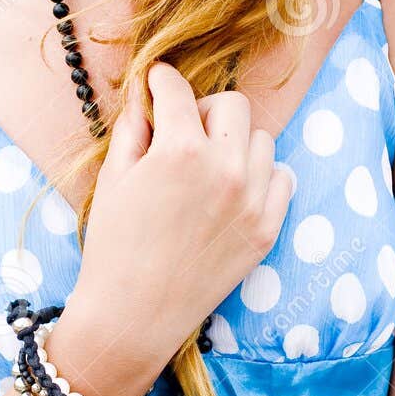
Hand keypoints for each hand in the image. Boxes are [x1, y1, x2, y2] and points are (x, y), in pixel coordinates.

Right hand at [73, 61, 291, 374]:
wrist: (134, 316)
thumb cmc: (113, 247)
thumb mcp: (113, 179)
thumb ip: (133, 128)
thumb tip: (146, 95)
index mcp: (179, 150)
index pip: (177, 90)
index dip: (161, 80)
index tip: (157, 82)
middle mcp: (225, 168)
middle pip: (232, 105)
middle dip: (204, 108)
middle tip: (183, 129)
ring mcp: (253, 200)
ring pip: (261, 140)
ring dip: (235, 142)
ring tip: (208, 164)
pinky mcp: (267, 229)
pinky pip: (281, 178)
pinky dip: (261, 175)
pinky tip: (233, 189)